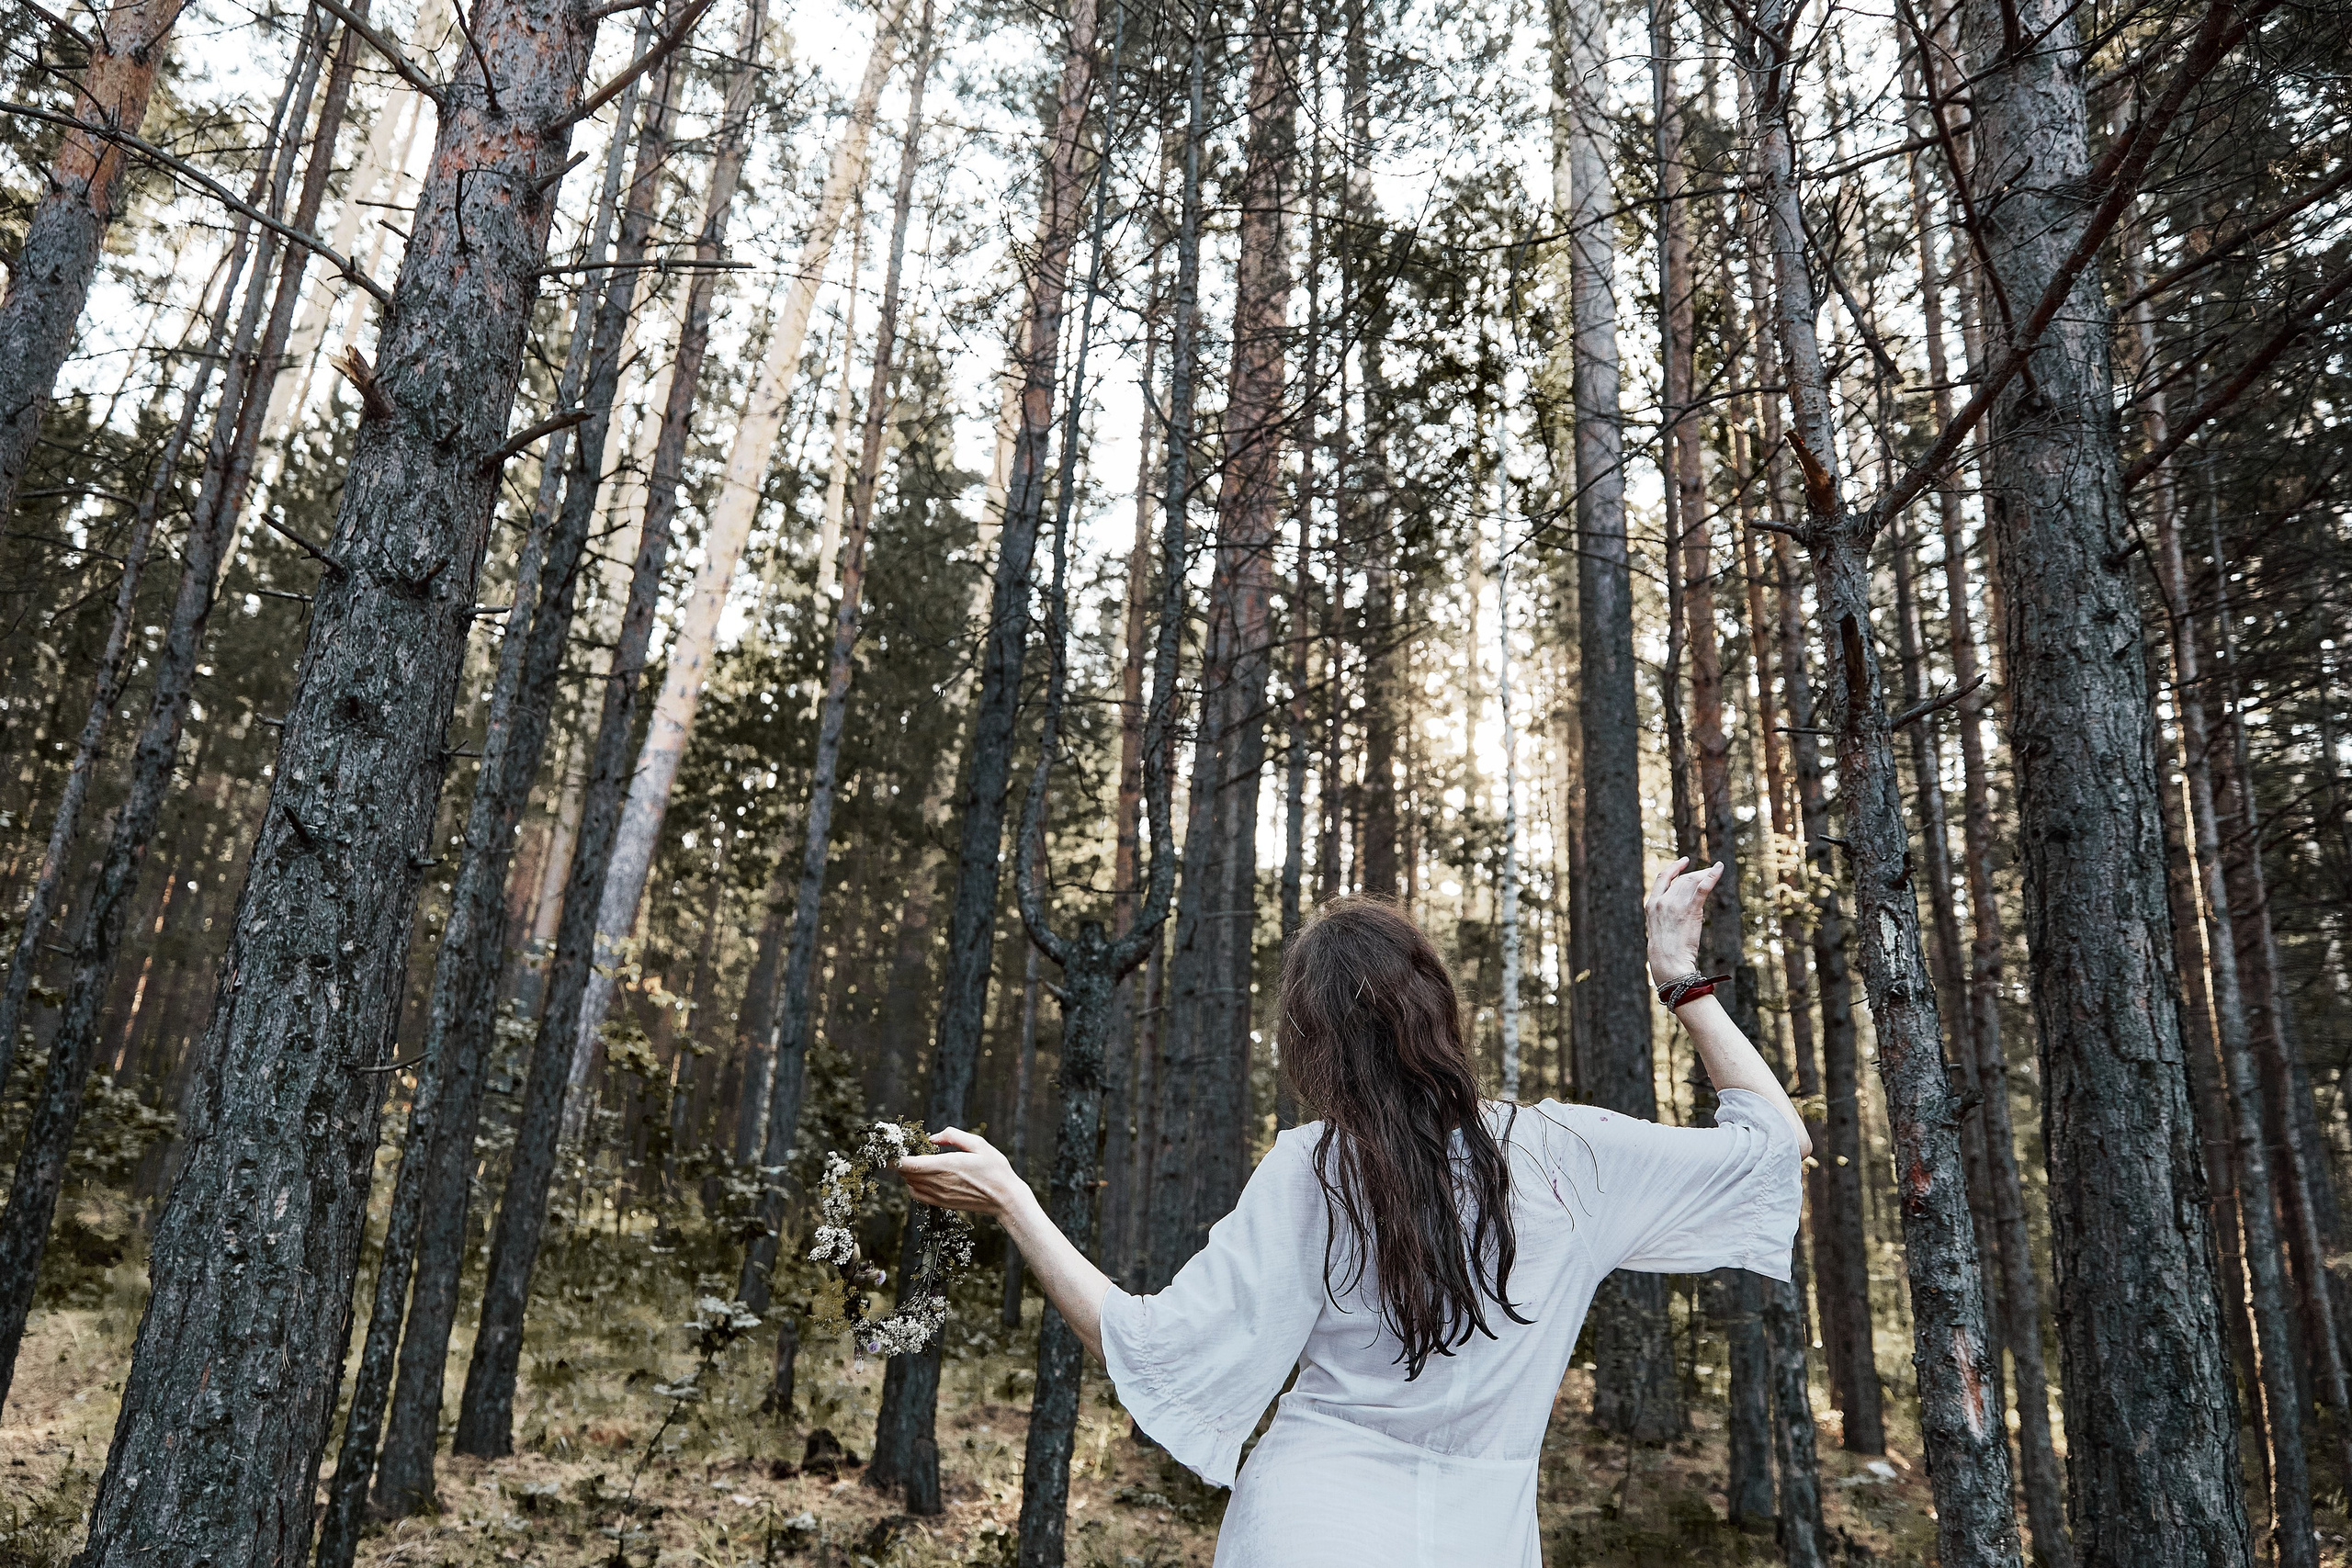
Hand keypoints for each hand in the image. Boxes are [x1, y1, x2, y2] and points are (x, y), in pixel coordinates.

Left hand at [896, 1126, 1028, 1217]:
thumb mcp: (978, 1144)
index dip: (894, 1158)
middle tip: (903, 1149)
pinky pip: (917, 1195)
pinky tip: (921, 1176)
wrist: (1005, 1199)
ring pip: (910, 1183)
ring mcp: (939, 1195)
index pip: (909, 1164)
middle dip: (900, 1161)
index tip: (890, 1150)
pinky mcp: (941, 1203)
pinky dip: (912, 1184)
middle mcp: (939, 1182)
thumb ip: (953, 1136)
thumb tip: (932, 1137)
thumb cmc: (995, 1169)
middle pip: (905, 1173)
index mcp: (947, 1165)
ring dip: (907, 1172)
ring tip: (914, 1161)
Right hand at [1645, 856, 1721, 983]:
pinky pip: (1703, 888)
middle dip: (1696, 874)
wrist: (1668, 962)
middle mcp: (1662, 901)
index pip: (1663, 878)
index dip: (1675, 867)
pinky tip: (1719, 868)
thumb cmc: (1665, 953)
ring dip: (1705, 874)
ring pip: (1692, 881)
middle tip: (1707, 872)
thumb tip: (1678, 914)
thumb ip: (1666, 917)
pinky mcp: (1690, 910)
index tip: (1685, 861)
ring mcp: (1675, 905)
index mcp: (1651, 904)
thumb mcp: (1659, 929)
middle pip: (1681, 879)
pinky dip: (1712, 876)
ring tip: (1716, 870)